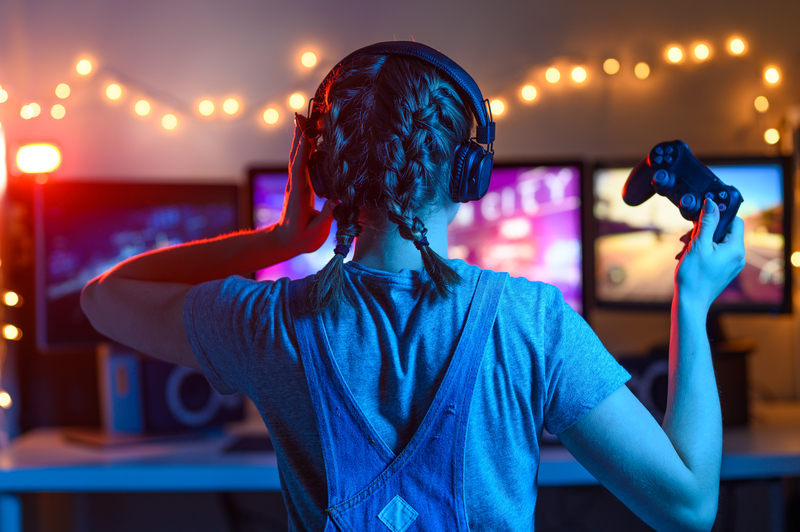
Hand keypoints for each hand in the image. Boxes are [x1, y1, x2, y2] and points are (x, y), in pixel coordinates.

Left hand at [273, 114, 337, 254]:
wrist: (285, 241)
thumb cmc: (300, 239)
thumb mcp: (315, 232)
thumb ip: (326, 216)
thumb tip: (337, 201)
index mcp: (299, 194)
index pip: (300, 169)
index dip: (303, 151)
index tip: (306, 134)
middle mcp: (295, 184)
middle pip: (296, 155)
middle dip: (299, 135)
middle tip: (302, 114)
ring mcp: (296, 183)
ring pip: (298, 156)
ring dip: (301, 137)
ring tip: (305, 118)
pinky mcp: (300, 184)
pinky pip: (302, 162)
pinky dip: (305, 147)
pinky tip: (310, 137)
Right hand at [674, 199, 745, 311]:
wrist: (691, 302)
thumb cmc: (694, 276)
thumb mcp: (698, 244)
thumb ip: (706, 222)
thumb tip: (711, 203)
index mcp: (736, 248)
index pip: (735, 221)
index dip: (719, 216)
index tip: (702, 218)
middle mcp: (738, 256)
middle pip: (724, 232)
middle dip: (704, 231)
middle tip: (687, 238)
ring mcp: (732, 264)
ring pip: (718, 243)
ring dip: (700, 242)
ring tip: (684, 250)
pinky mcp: (724, 270)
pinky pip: (716, 253)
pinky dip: (702, 251)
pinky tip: (688, 257)